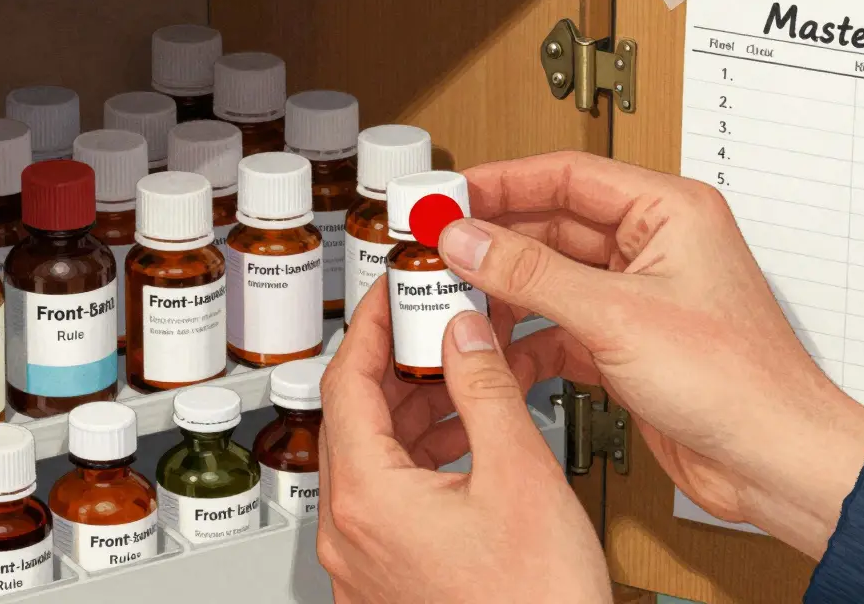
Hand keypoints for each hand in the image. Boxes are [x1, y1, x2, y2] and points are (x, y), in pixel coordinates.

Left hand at [316, 283, 611, 603]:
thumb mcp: (519, 477)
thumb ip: (485, 390)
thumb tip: (463, 333)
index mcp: (367, 500)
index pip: (344, 382)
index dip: (368, 324)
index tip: (388, 289)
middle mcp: (350, 535)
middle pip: (355, 419)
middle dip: (397, 364)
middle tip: (432, 324)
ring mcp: (364, 565)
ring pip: (374, 461)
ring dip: (414, 412)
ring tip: (461, 376)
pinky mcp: (388, 583)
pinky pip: (388, 502)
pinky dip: (421, 459)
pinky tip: (463, 441)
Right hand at [428, 151, 863, 559]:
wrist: (773, 462)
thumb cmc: (739, 381)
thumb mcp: (617, 315)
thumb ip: (532, 273)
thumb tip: (470, 239)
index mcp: (668, 213)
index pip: (567, 176)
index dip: (501, 182)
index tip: (450, 193)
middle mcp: (654, 248)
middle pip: (552, 226)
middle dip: (494, 240)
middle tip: (438, 247)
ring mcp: (639, 297)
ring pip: (552, 279)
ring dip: (506, 292)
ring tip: (456, 300)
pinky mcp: (628, 344)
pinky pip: (560, 326)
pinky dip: (527, 337)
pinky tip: (495, 350)